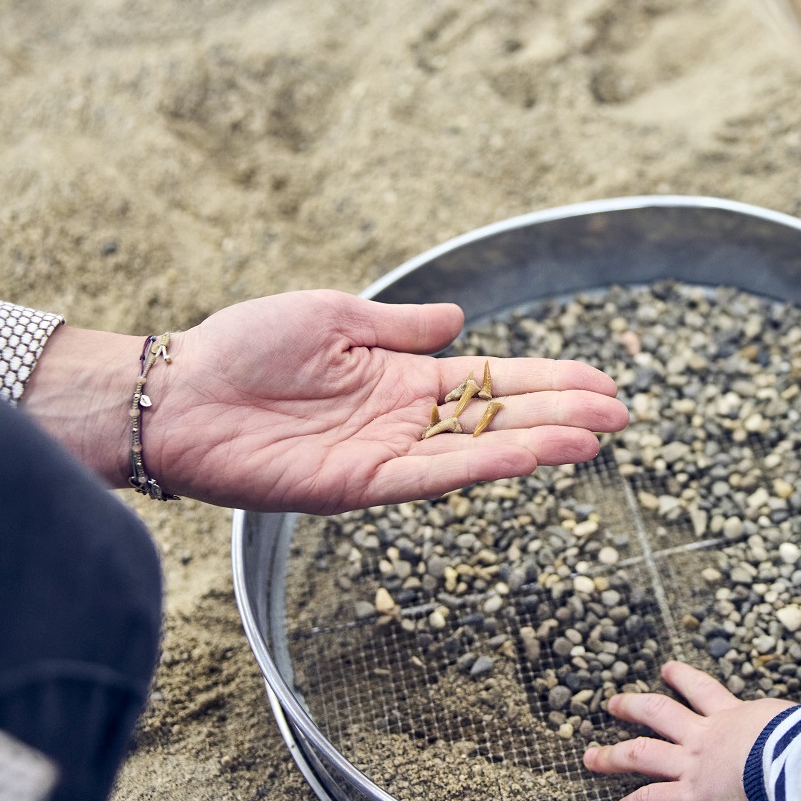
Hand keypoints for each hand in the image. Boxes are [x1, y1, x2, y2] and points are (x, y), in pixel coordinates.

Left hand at [25, 290, 628, 511]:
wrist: (178, 392)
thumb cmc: (245, 347)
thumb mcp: (335, 316)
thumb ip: (401, 325)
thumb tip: (459, 320)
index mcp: (404, 377)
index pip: (494, 381)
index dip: (549, 381)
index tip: (601, 382)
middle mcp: (407, 419)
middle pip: (502, 418)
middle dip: (563, 414)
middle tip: (622, 415)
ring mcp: (388, 454)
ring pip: (480, 451)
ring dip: (538, 444)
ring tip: (593, 438)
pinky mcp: (361, 485)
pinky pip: (433, 474)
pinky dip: (482, 465)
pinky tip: (528, 454)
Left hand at [583, 661, 794, 800]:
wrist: (799, 756)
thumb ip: (799, 727)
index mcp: (737, 714)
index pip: (704, 691)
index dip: (683, 678)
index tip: (669, 670)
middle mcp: (707, 734)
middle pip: (660, 713)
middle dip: (634, 706)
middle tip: (615, 702)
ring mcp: (694, 763)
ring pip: (641, 753)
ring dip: (613, 754)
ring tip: (592, 755)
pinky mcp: (692, 795)